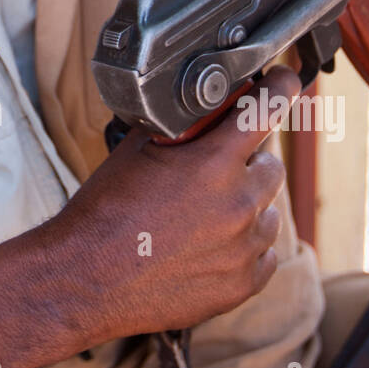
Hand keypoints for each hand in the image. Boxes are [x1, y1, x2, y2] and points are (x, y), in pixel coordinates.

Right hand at [39, 65, 299, 346]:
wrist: (84, 279)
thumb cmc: (104, 214)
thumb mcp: (138, 151)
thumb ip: (181, 127)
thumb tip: (205, 110)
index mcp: (213, 163)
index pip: (266, 109)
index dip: (280, 88)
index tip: (284, 82)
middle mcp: (238, 205)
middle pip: (272, 166)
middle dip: (249, 161)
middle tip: (218, 169)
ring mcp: (243, 248)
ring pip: (269, 213)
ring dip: (247, 207)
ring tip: (205, 215)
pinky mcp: (241, 284)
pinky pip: (263, 255)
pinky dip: (243, 247)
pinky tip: (209, 245)